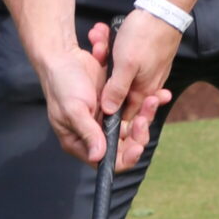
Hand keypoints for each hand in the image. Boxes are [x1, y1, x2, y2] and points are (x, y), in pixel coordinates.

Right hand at [34, 19, 172, 165]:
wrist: (64, 57)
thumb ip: (88, 133)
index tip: (136, 147)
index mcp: (80, 142)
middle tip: (142, 120)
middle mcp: (95, 134)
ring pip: (132, 127)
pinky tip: (156, 95)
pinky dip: (145, 104)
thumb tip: (98, 156)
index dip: (124, 158)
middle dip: (138, 135)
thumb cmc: (62, 84)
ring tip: (152, 101)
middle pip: (124, 145)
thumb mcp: (73, 110)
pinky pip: (134, 109)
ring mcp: (106, 119)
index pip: (106, 161)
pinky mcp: (115, 104)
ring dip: (145, 117)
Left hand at [96, 10, 179, 167]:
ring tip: (98, 38)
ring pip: (116, 73)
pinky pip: (120, 60)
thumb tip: (109, 111)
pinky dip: (109, 49)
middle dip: (101, 76)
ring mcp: (144, 72)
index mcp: (142, 91)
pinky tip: (103, 34)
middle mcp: (145, 85)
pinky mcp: (141, 59)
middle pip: (117, 92)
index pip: (124, 116)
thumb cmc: (146, 35)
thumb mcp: (126, 64)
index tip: (89, 99)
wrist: (164, 10)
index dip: (106, 113)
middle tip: (97, 51)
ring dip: (103, 56)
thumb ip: (117, 90)